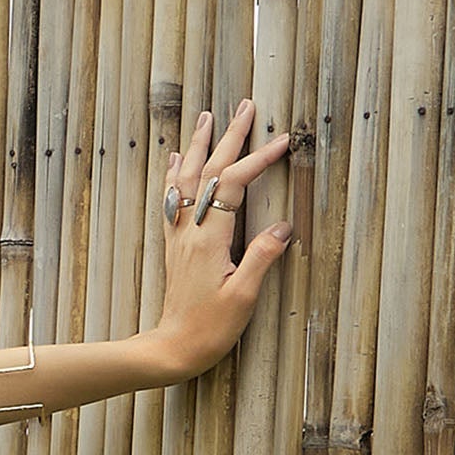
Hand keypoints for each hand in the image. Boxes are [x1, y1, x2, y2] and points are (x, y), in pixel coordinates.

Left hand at [150, 98, 293, 380]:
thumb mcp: (242, 297)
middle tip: (245, 106)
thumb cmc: (209, 329)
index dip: (258, 160)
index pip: (234, 184)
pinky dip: (176, 175)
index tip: (283, 142)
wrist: (172, 349)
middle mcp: (190, 231)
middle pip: (208, 172)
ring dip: (197, 146)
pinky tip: (175, 161)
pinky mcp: (175, 246)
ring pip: (186, 180)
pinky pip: (172, 199)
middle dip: (228, 137)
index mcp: (209, 239)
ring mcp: (180, 236)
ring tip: (206, 117)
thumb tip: (283, 227)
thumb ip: (261, 258)